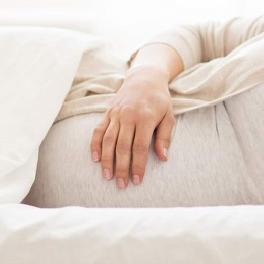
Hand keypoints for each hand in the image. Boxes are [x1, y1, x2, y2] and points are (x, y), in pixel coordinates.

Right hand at [91, 65, 173, 188]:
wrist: (145, 78)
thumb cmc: (159, 100)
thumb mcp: (169, 116)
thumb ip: (165, 137)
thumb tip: (163, 158)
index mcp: (145, 118)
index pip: (140, 147)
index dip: (138, 165)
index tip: (137, 181)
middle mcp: (128, 116)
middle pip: (122, 146)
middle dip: (121, 168)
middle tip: (122, 185)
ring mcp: (116, 114)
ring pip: (108, 140)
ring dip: (106, 160)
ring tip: (107, 176)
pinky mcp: (108, 113)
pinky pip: (98, 130)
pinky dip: (95, 144)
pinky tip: (95, 158)